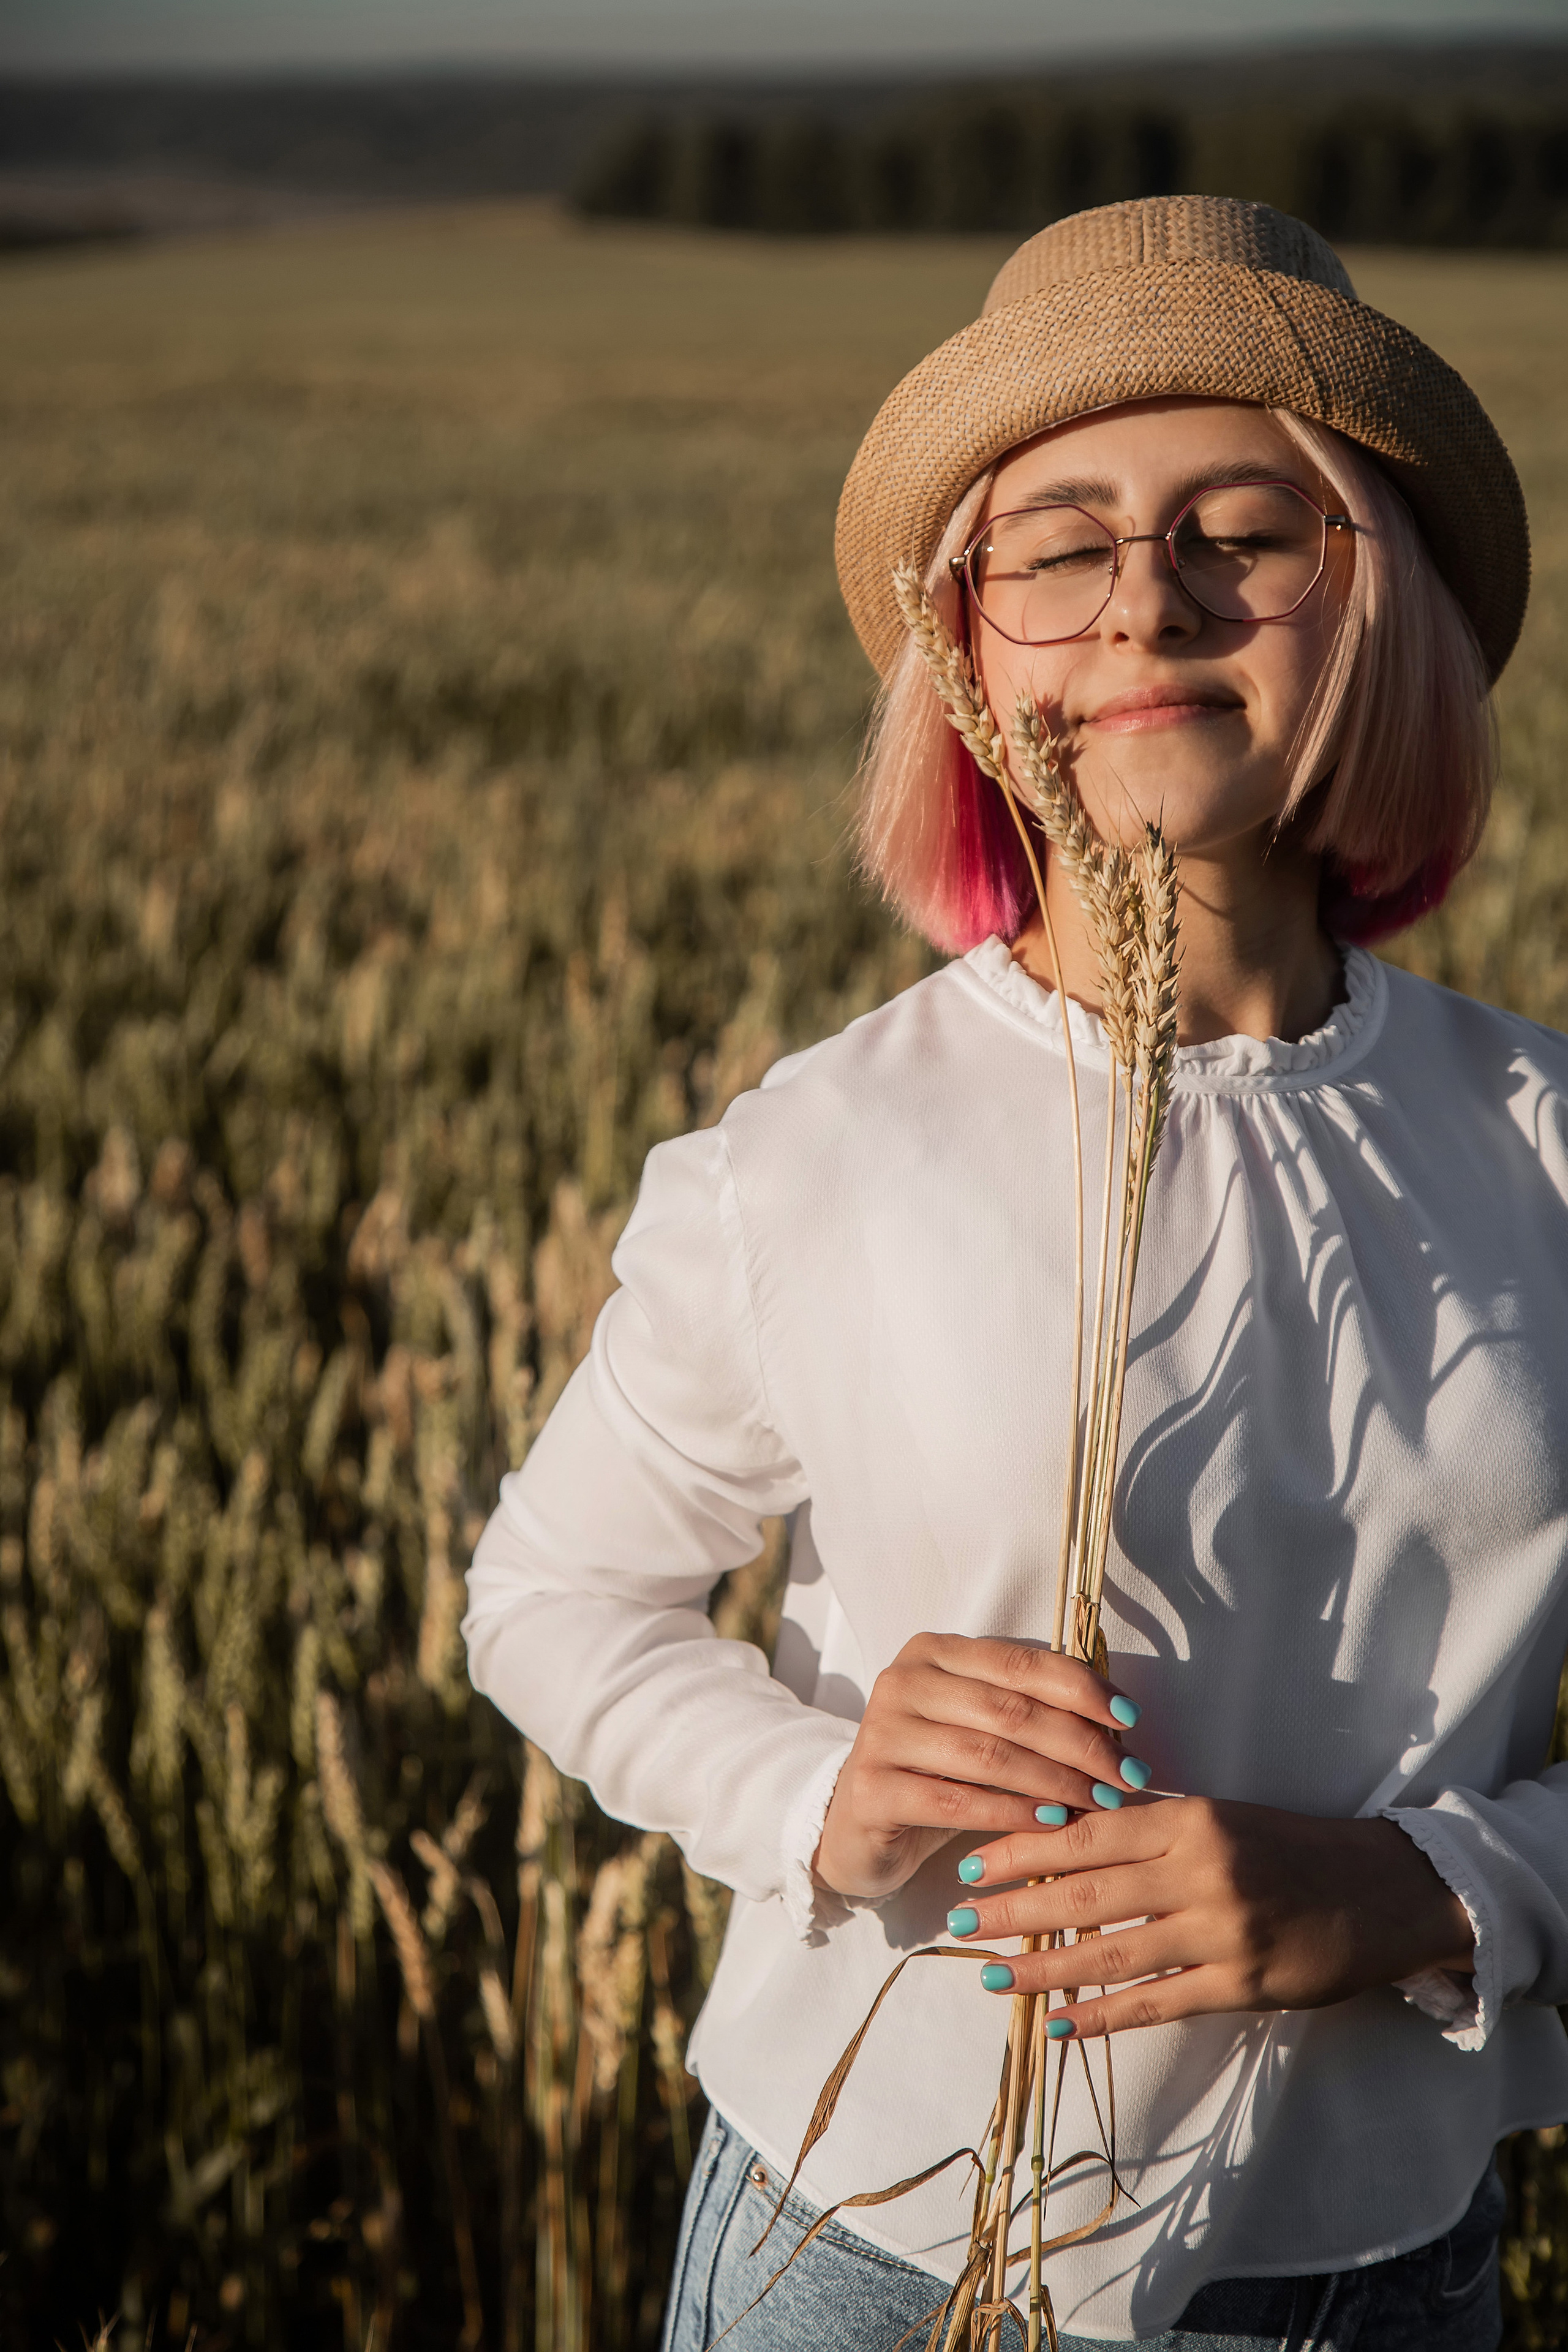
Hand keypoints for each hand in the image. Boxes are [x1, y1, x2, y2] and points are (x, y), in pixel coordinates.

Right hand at [813, 1633, 1147, 1900]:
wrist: (857, 1823)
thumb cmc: (935, 1771)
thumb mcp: (978, 1729)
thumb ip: (1031, 1713)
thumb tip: (1118, 1725)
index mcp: (933, 1652)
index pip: (1019, 1661)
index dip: (1080, 1688)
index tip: (1129, 1719)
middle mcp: (902, 1682)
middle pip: (1009, 1710)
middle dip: (1078, 1743)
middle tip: (1126, 1775)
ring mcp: (881, 1734)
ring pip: (988, 1755)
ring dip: (1055, 1781)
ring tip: (1099, 1801)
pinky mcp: (872, 1789)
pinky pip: (958, 1801)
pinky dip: (1013, 1813)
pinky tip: (1051, 1824)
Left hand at [947, 1799, 1475, 2036]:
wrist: (1381, 1891)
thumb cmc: (1289, 1846)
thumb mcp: (1217, 1817)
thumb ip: (1148, 1827)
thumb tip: (1061, 1831)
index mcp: (1189, 1819)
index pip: (1086, 1833)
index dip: (1023, 1850)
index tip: (973, 1865)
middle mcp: (1200, 1871)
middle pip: (1084, 1894)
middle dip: (1011, 1910)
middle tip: (956, 1922)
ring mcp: (1221, 1932)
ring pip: (1110, 1954)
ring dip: (1042, 1969)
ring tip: (988, 1976)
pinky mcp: (1241, 1985)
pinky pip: (1156, 2003)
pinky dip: (1103, 2015)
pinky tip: (1059, 2024)